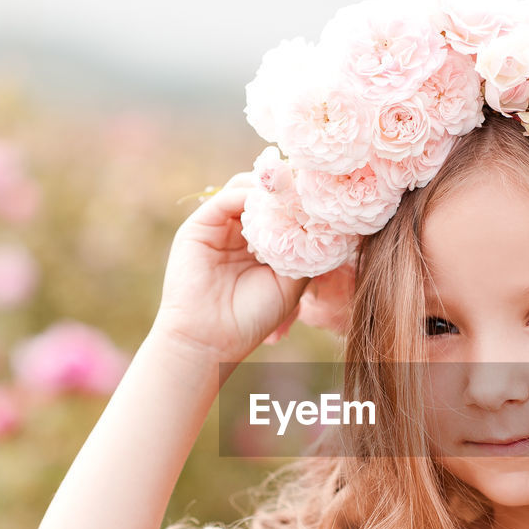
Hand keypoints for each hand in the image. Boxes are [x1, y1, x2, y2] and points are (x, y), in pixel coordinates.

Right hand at [150, 171, 309, 363]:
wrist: (209, 339)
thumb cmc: (251, 318)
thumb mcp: (291, 285)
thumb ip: (305, 253)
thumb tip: (329, 225)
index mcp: (262, 247)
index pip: (283, 213)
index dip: (301, 204)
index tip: (325, 202)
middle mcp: (240, 234)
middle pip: (265, 196)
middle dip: (287, 191)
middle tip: (309, 190)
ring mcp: (220, 228)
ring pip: (246, 190)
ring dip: (269, 189)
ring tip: (290, 195)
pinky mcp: (200, 226)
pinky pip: (226, 198)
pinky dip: (248, 194)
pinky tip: (267, 203)